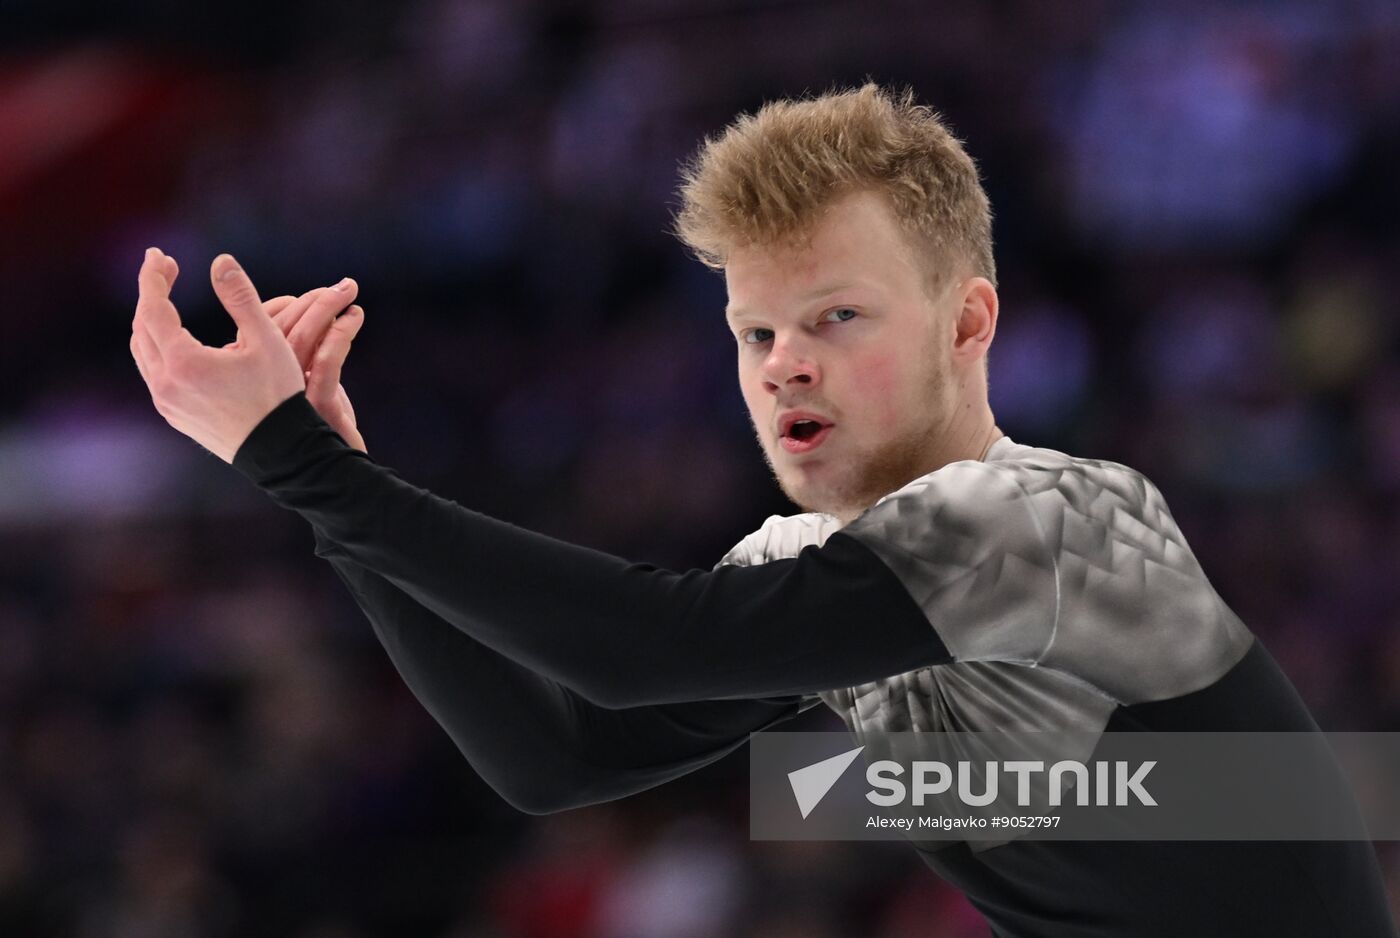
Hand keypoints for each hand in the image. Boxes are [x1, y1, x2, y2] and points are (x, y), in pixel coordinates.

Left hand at [130, 249, 309, 462]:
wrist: (281, 451)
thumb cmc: (278, 395)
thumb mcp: (267, 340)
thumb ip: (241, 297)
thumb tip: (220, 261)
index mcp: (183, 362)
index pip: (153, 308)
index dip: (154, 278)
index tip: (159, 256)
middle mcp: (165, 384)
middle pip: (142, 328)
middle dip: (151, 295)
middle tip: (166, 269)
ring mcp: (166, 403)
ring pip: (143, 352)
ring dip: (151, 321)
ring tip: (167, 300)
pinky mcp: (174, 415)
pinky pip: (154, 373)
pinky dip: (158, 347)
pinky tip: (177, 339)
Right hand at [260, 286, 366, 452]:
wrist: (330, 473)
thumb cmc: (318, 426)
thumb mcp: (308, 381)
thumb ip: (304, 350)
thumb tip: (312, 309)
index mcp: (252, 376)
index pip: (259, 329)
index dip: (285, 305)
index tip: (312, 295)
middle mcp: (264, 387)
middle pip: (279, 330)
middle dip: (312, 300)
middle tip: (343, 285)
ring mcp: (288, 399)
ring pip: (302, 341)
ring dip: (327, 309)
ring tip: (350, 293)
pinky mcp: (317, 409)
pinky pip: (327, 363)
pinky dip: (341, 335)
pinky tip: (355, 319)